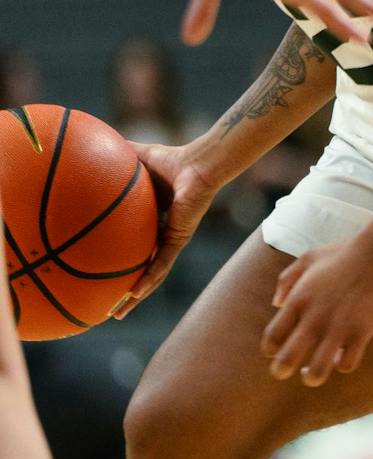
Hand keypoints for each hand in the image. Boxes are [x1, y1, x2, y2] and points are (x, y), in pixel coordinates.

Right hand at [112, 140, 219, 316]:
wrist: (199, 165)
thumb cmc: (172, 159)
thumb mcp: (136, 159)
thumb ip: (115, 155)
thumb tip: (87, 145)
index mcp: (152, 221)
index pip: (132, 247)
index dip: (118, 262)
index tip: (100, 275)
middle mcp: (161, 234)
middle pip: (141, 267)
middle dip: (126, 289)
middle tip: (109, 307)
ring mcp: (171, 240)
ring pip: (152, 275)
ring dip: (136, 295)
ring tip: (118, 312)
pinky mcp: (179, 240)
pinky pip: (162, 265)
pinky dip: (149, 280)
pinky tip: (135, 295)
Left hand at [261, 236, 372, 384]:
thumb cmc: (341, 254)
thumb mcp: (307, 258)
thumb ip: (287, 279)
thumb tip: (275, 304)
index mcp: (298, 300)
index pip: (272, 337)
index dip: (270, 349)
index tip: (275, 350)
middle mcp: (314, 318)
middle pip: (287, 359)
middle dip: (281, 371)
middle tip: (284, 372)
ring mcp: (338, 327)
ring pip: (317, 370)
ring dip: (311, 376)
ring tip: (312, 373)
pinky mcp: (361, 333)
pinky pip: (346, 364)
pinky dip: (341, 365)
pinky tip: (341, 357)